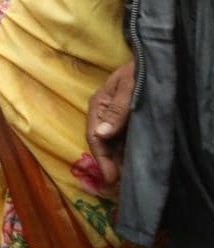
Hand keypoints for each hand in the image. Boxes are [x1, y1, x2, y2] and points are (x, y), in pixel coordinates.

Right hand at [86, 61, 134, 188]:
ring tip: (127, 179)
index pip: (95, 137)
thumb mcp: (130, 89)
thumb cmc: (139, 72)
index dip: (102, 159)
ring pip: (112, 144)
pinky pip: (122, 140)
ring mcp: (115, 117)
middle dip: (109, 164)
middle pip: (102, 143)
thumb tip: (101, 135)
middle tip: (119, 186)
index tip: (111, 179)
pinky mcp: (126, 120)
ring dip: (117, 160)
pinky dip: (125, 153)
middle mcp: (104, 114)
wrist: (153, 60)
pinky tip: (132, 163)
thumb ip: (117, 111)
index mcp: (99, 106)